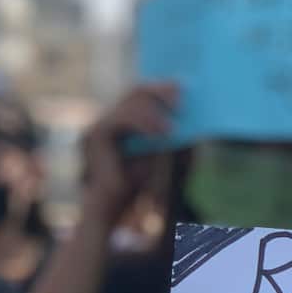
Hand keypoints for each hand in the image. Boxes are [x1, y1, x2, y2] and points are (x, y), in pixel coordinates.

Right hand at [81, 82, 176, 226]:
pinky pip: (121, 118)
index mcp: (127, 116)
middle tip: (181, 105)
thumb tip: (195, 116)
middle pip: (136, 89)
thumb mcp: (169, 155)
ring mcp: (101, 122)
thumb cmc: (143, 181)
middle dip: (161, 92)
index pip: (144, 91)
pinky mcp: (96, 134)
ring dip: (153, 113)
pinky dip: (142, 122)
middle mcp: (111, 114)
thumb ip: (178, 135)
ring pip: (130, 101)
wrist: (116, 205)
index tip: (185, 89)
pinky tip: (159, 133)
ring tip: (170, 130)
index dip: (164, 87)